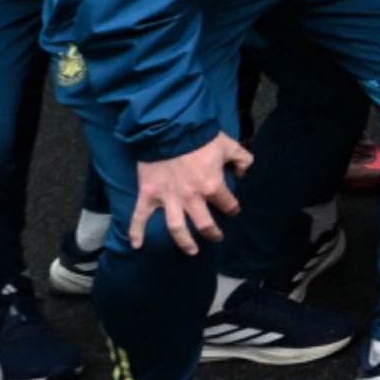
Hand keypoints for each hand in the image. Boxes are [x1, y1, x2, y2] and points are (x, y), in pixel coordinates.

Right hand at [127, 134, 253, 256]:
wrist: (169, 128)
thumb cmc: (200, 136)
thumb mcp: (229, 145)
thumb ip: (243, 159)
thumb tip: (243, 171)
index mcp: (212, 186)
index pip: (228, 204)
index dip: (233, 208)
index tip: (233, 210)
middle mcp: (191, 198)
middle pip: (204, 224)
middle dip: (212, 233)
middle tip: (215, 238)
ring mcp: (168, 198)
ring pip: (176, 228)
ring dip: (184, 242)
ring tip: (191, 251)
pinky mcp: (148, 194)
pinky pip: (139, 217)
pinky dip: (136, 232)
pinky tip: (136, 246)